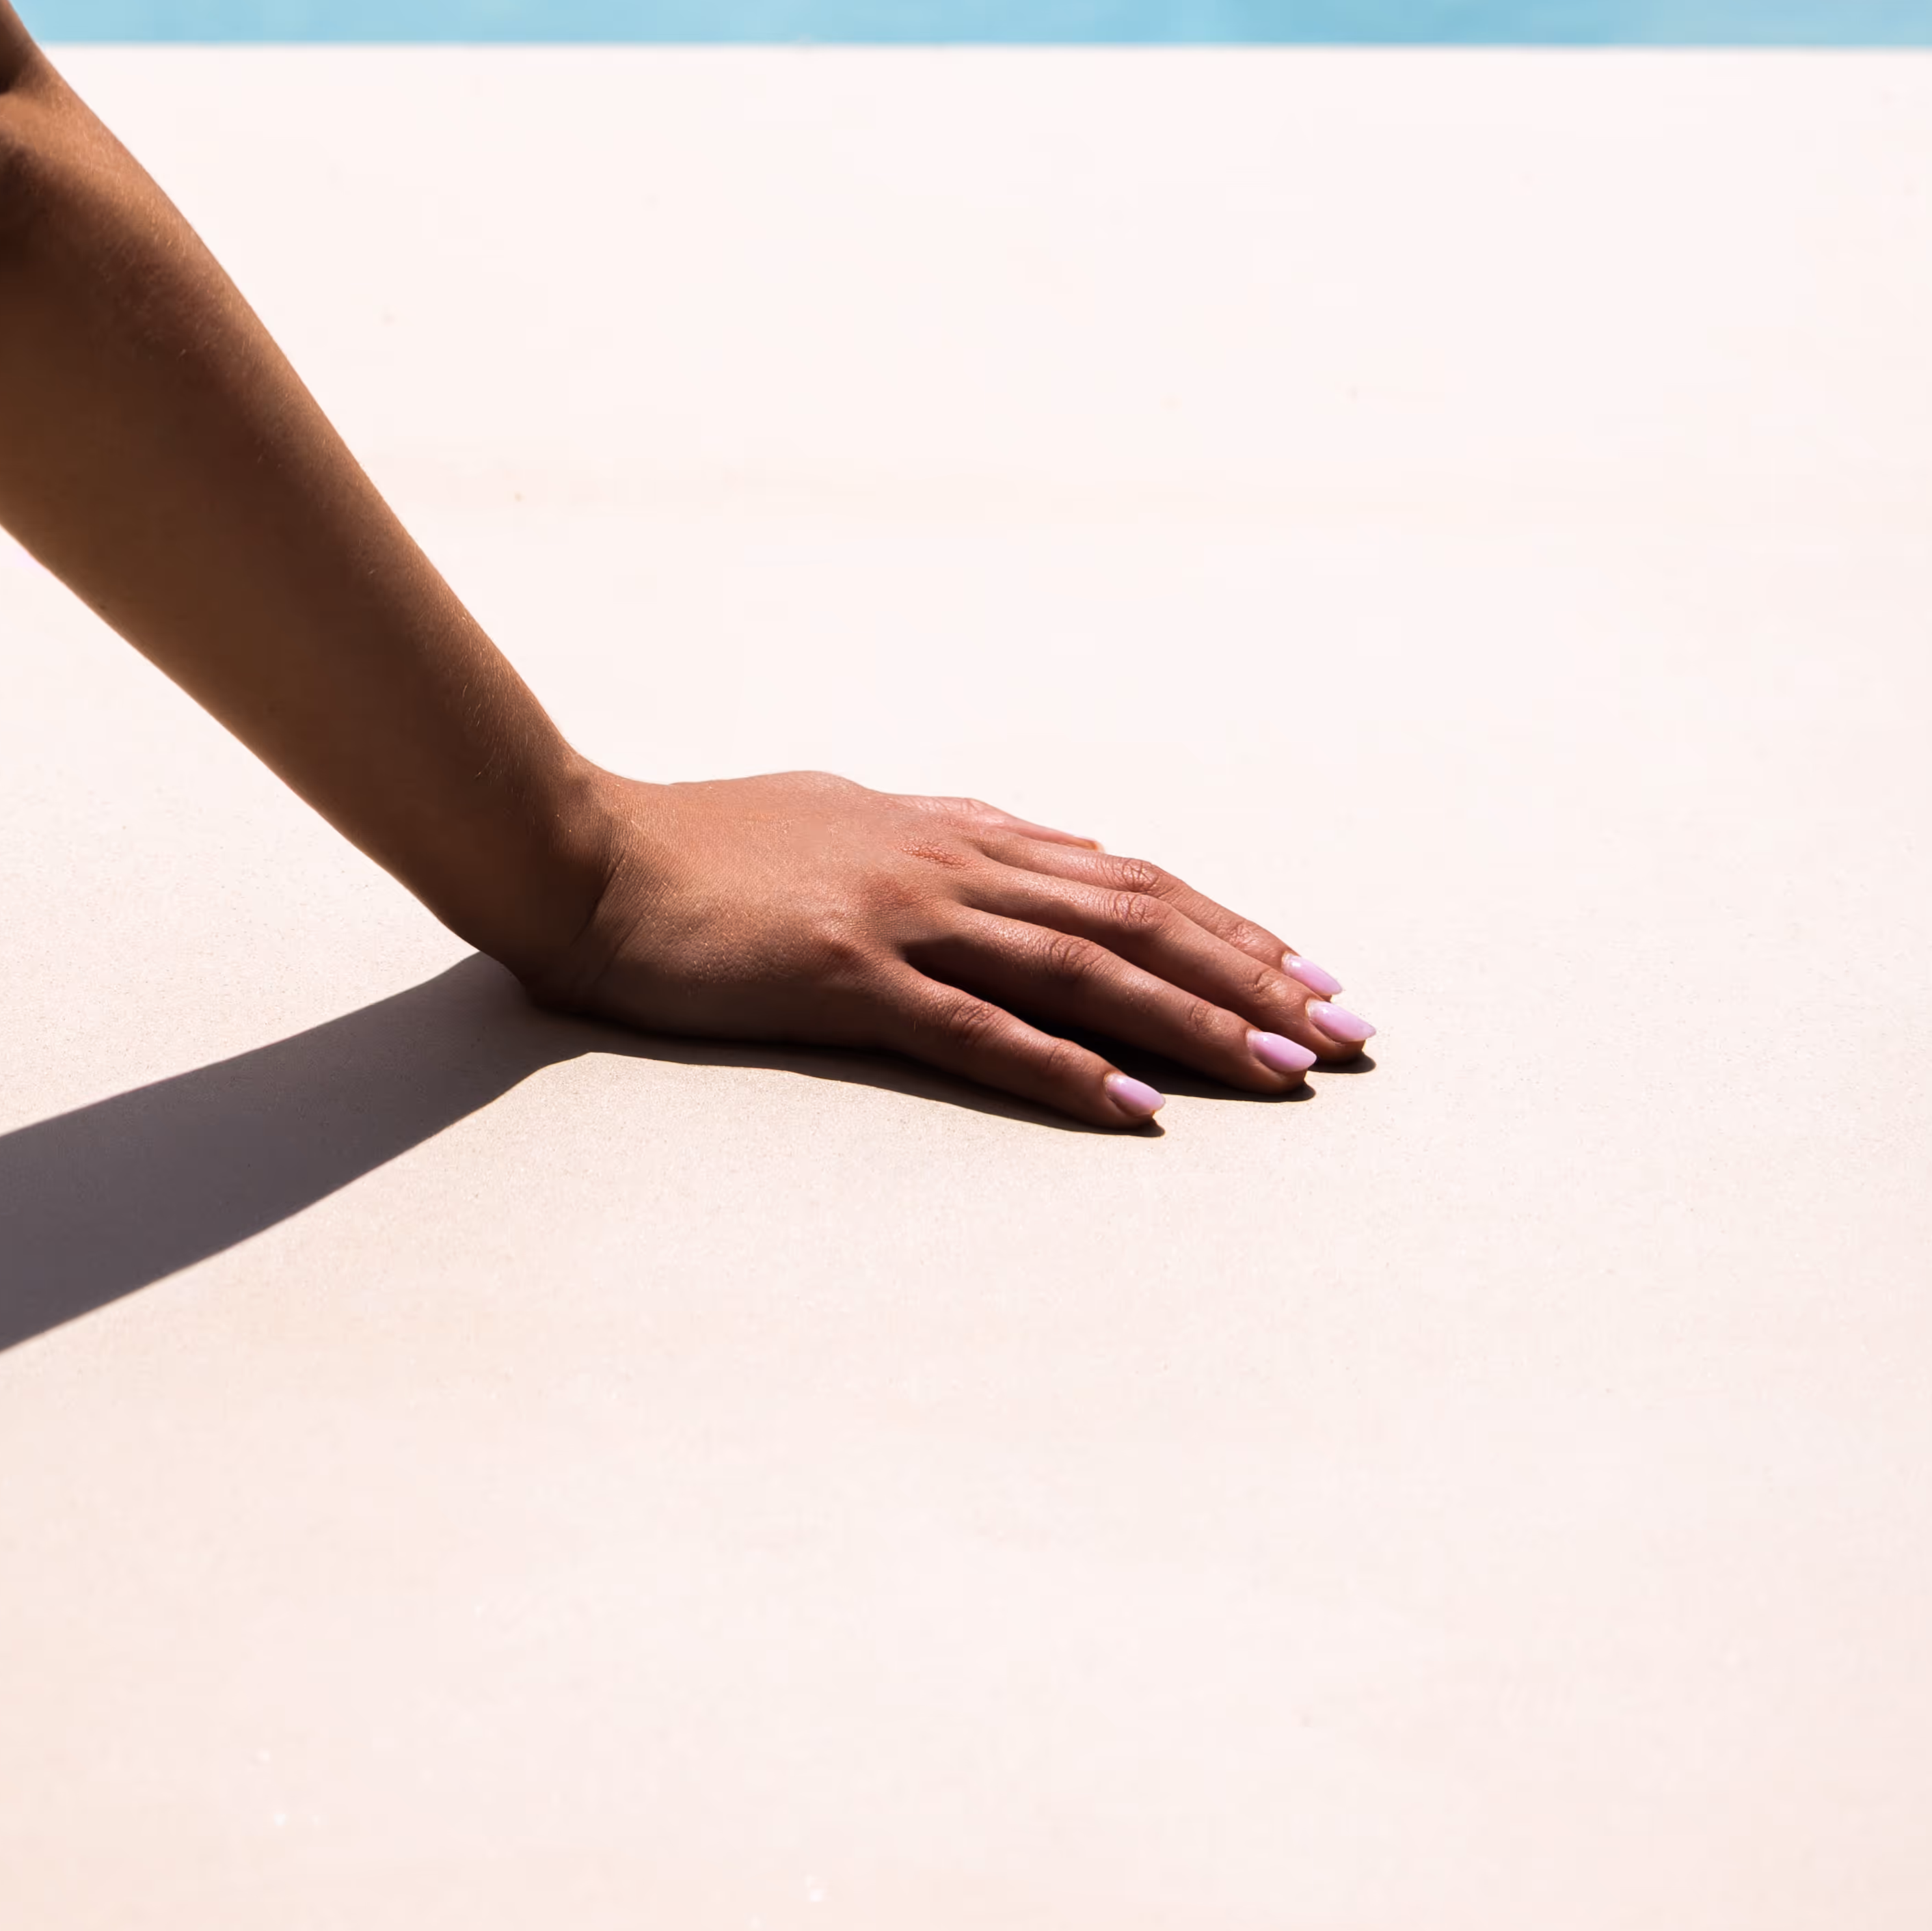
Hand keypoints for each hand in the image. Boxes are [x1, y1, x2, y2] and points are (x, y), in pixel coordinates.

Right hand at [530, 771, 1373, 1130]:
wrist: (584, 855)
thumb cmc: (699, 845)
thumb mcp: (836, 819)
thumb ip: (928, 842)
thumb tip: (1012, 853)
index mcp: (945, 829)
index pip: (1122, 876)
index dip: (1226, 926)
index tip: (1309, 975)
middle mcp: (945, 861)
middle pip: (1134, 918)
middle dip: (1252, 977)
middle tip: (1347, 1033)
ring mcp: (900, 915)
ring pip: (1084, 969)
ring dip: (1195, 1024)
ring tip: (1285, 1073)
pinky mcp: (846, 974)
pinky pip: (978, 1030)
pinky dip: (1067, 1070)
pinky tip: (1135, 1111)